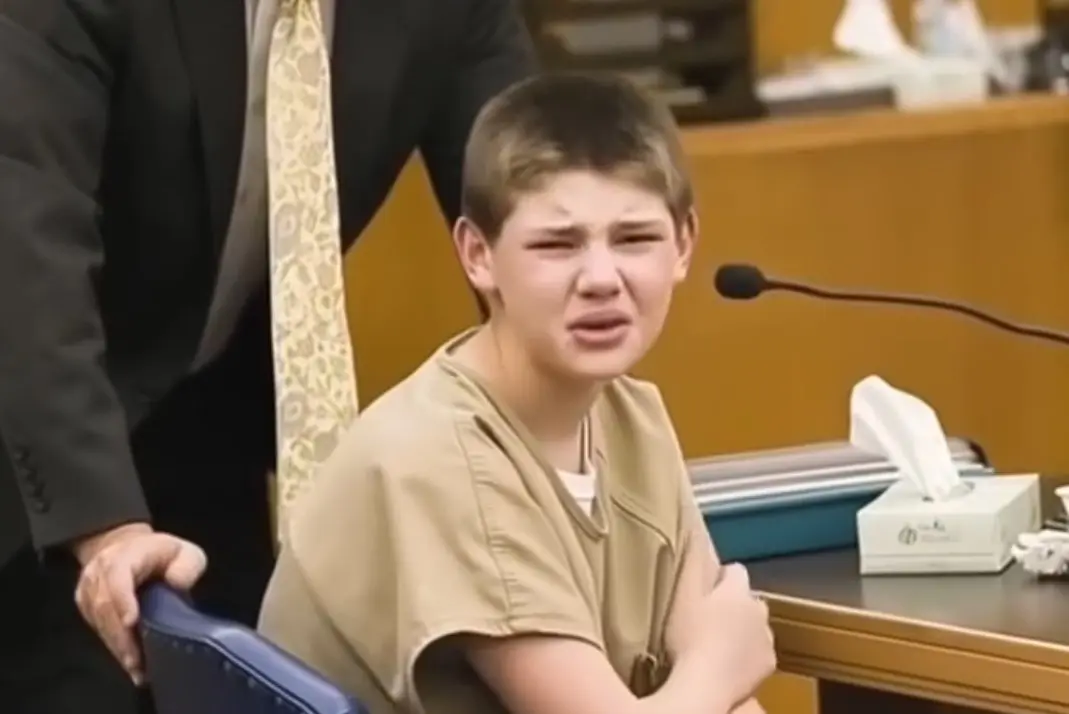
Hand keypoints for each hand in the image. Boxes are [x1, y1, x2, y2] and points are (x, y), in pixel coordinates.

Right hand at [73, 523, 206, 683]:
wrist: (126, 548)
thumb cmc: (162, 553)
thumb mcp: (185, 552)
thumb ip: (187, 566)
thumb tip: (177, 585)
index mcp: (124, 555)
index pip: (118, 576)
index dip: (123, 599)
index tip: (131, 622)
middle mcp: (99, 572)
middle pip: (105, 606)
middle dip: (122, 637)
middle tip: (137, 662)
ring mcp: (88, 589)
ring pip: (99, 622)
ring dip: (118, 647)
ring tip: (136, 669)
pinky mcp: (85, 605)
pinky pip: (97, 627)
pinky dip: (113, 645)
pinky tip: (129, 662)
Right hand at [676, 564, 775, 706]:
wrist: (705, 685)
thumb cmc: (688, 640)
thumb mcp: (681, 595)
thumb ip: (691, 561)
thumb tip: (695, 531)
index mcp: (736, 590)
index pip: (735, 570)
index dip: (719, 578)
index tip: (704, 589)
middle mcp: (757, 609)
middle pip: (747, 598)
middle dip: (733, 605)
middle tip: (706, 619)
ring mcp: (766, 638)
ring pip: (755, 626)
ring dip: (741, 630)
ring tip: (715, 643)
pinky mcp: (768, 663)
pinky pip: (759, 652)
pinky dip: (748, 654)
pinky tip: (728, 662)